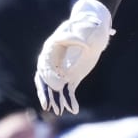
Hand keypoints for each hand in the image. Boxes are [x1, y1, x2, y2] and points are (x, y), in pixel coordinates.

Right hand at [34, 0, 113, 114]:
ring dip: (56, 100)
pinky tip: (74, 109)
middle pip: (44, 81)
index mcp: (50, 50)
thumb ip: (79, 36)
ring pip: (54, 89)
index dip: (47, 76)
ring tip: (60, 111)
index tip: (54, 84)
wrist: (92, 30)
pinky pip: (68, 92)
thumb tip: (85, 44)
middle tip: (49, 104)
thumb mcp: (81, 28)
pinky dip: (70, 101)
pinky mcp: (71, 78)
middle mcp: (52, 63)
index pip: (44, 66)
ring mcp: (61, 72)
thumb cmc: (85, 27)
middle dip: (46, 93)